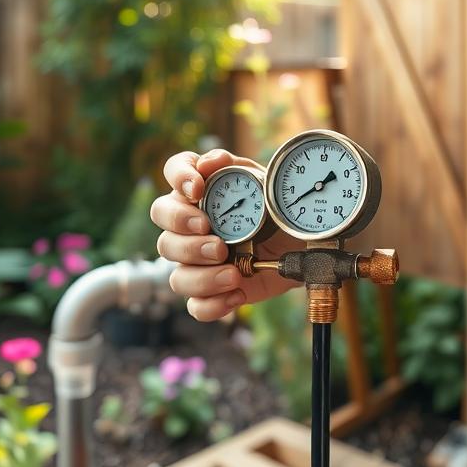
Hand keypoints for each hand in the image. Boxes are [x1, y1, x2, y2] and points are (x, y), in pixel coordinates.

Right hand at [151, 148, 298, 320]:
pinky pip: (195, 305)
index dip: (179, 176)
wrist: (302, 247)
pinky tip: (237, 294)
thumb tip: (209, 161)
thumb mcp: (265, 184)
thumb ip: (237, 168)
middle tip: (217, 242)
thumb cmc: (277, 211)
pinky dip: (213, 304)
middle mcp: (189, 223)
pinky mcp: (210, 290)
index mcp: (202, 189)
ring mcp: (196, 259)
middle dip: (185, 233)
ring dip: (202, 276)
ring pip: (176, 271)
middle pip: (163, 222)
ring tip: (234, 274)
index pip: (173, 170)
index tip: (197, 189)